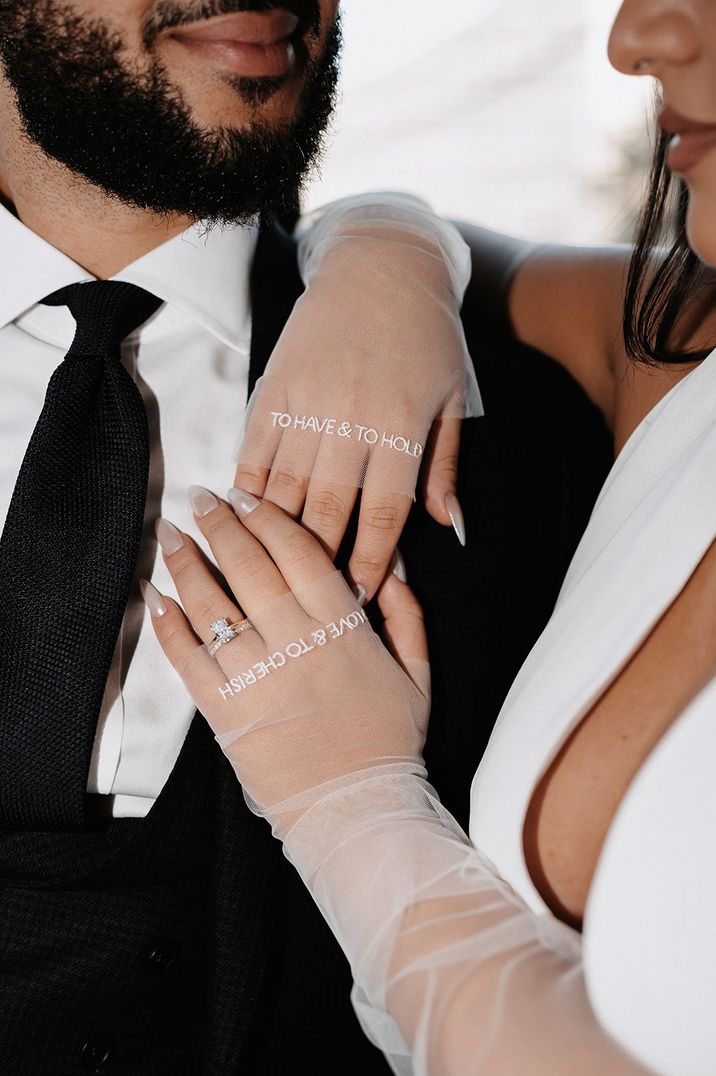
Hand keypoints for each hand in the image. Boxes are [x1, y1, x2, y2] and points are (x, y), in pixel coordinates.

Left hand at [146, 486, 429, 816]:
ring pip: (212, 603)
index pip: (299, 551)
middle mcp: (295, 640)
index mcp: (342, 626)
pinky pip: (187, 657)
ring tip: (169, 531)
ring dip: (185, 562)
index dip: (269, 516)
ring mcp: (255, 674)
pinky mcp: (224, 708)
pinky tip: (153, 597)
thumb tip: (394, 567)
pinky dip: (167, 625)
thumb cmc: (387, 743)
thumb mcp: (417, 674)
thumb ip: (407, 616)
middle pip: (249, 564)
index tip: (247, 495)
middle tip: (201, 496)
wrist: (355, 809)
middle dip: (220, 523)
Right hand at [234, 211, 478, 602]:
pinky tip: (241, 516)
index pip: (382, 515)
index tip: (357, 598)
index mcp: (401, 429)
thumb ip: (445, 465)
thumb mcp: (451, 397)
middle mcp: (351, 421)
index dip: (369, 562)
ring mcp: (307, 403)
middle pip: (329, 511)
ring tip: (271, 571)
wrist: (381, 264)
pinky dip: (246, 487)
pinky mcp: (274, 387)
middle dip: (320, 562)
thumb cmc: (427, 334)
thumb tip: (447, 526)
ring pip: (285, 487)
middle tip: (312, 600)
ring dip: (277, 536)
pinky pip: (254, 450)